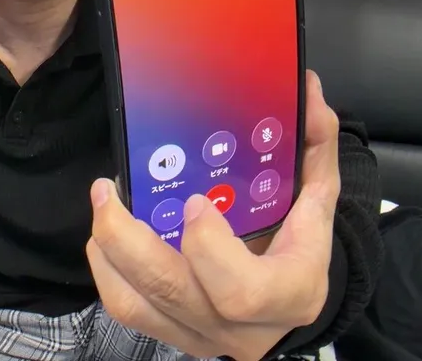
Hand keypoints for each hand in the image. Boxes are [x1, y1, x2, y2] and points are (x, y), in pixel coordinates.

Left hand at [86, 70, 340, 359]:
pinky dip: (106, 270)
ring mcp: (204, 336)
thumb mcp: (319, 194)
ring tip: (102, 201)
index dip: (208, 249)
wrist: (294, 304)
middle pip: (176, 294)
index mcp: (291, 293)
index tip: (194, 201)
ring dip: (109, 250)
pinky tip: (102, 236)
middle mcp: (244, 328)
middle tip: (110, 189)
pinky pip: (126, 310)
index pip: (243, 291)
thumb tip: (305, 85)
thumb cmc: (302, 243)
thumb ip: (315, 142)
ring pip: (139, 306)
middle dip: (132, 241)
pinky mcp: (175, 336)